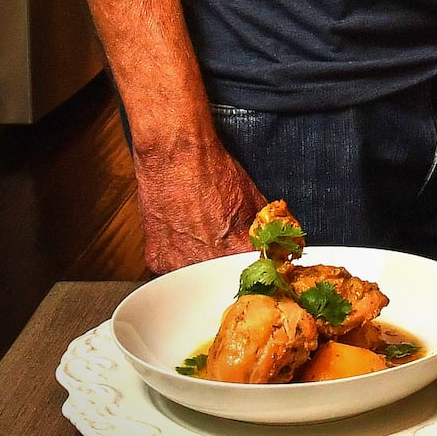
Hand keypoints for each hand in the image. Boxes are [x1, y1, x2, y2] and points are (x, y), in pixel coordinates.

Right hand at [133, 140, 262, 273]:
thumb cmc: (211, 171)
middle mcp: (206, 262)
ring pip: (197, 277)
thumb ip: (265, 228)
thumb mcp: (253, 198)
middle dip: (228, 264)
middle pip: (224, 278)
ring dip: (202, 262)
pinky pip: (173, 268)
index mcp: (236, 249)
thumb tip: (280, 240)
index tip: (255, 259)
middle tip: (224, 242)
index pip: (255, 272)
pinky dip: (180, 256)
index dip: (256, 265)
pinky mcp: (157, 261)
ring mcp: (178, 264)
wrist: (176, 157)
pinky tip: (184, 234)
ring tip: (202, 235)